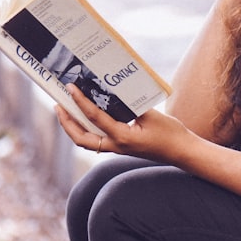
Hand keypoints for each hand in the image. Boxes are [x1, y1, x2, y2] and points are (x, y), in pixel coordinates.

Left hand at [55, 84, 195, 164]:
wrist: (181, 152)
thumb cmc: (171, 134)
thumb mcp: (152, 115)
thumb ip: (132, 105)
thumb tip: (113, 93)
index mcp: (123, 137)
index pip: (95, 118)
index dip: (80, 101)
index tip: (71, 88)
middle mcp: (116, 146)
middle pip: (81, 138)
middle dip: (66, 123)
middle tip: (58, 105)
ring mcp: (118, 149)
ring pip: (87, 141)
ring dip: (74, 127)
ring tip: (65, 111)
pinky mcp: (121, 148)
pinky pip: (97, 140)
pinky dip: (87, 129)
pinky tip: (85, 118)